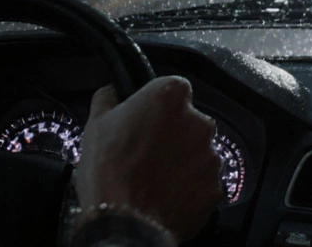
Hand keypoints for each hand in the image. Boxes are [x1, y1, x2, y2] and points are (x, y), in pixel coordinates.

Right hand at [75, 76, 223, 242]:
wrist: (124, 222)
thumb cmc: (108, 170)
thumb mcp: (96, 123)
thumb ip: (109, 98)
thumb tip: (113, 92)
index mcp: (169, 96)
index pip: (174, 89)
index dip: (160, 106)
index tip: (148, 119)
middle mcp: (198, 121)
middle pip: (190, 121)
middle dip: (174, 133)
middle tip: (148, 151)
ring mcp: (210, 155)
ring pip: (199, 152)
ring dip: (183, 160)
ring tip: (155, 177)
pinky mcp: (215, 187)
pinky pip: (203, 181)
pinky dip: (190, 186)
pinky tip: (167, 194)